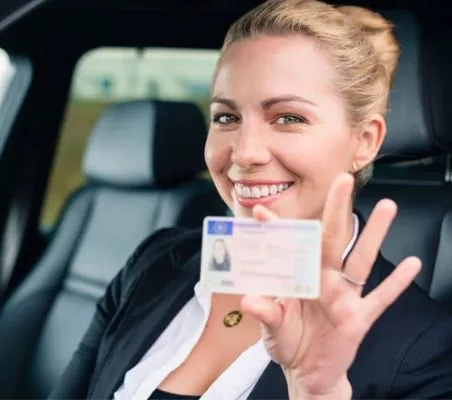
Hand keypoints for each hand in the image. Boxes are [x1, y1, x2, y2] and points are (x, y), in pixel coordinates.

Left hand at [241, 173, 421, 399]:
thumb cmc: (288, 342)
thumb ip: (265, 313)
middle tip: (343, 181)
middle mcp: (323, 281)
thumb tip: (249, 300)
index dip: (276, 230)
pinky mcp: (359, 318)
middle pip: (332, 241)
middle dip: (336, 211)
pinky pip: (380, 299)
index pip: (289, 248)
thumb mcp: (272, 328)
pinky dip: (396, 284)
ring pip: (360, 260)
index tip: (261, 211)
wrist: (308, 373)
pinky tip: (413, 264)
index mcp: (299, 279)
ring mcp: (343, 298)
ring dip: (374, 235)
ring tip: (387, 207)